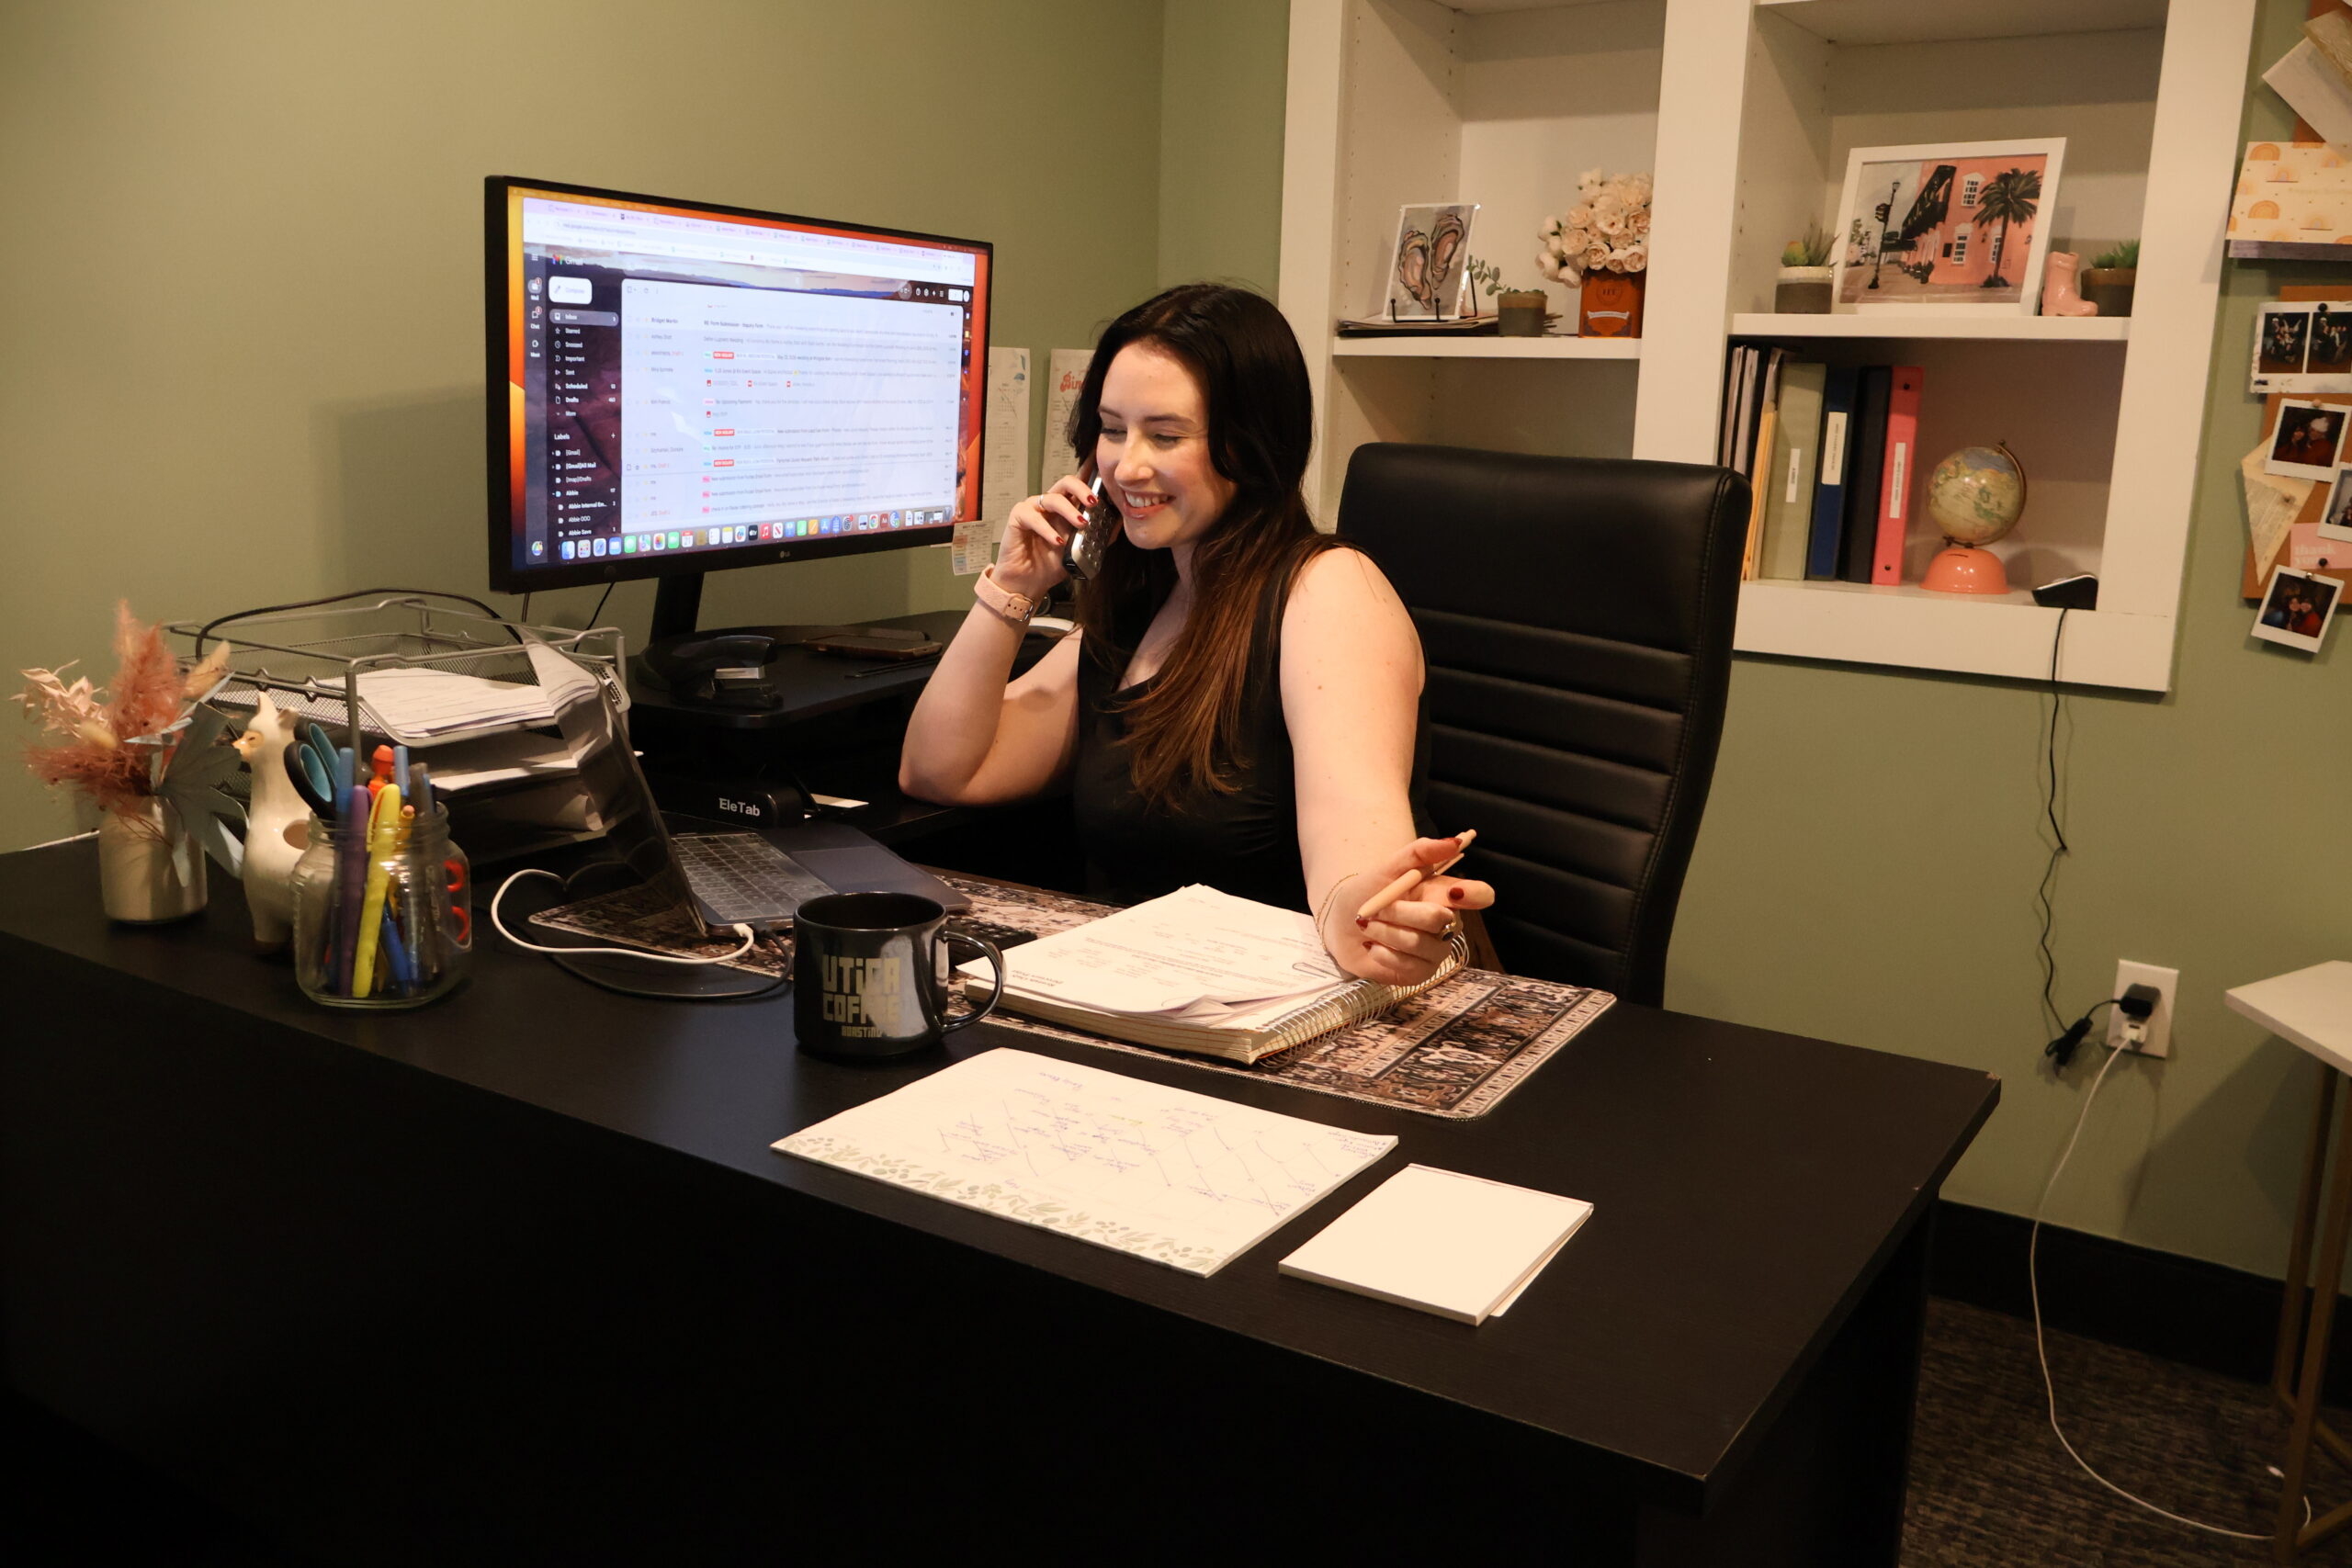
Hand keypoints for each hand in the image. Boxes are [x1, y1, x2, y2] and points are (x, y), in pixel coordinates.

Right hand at [994, 472, 1096, 600]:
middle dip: (1082, 488)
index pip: (1078, 487)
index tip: (1104, 474)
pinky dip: (1047, 529)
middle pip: (1066, 483)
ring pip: (1052, 498)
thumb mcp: (1081, 551)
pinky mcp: (1018, 517)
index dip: (1090, 475)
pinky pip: (1033, 517)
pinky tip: (1057, 541)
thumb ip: (1098, 536)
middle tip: (1093, 502)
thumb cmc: (1050, 565)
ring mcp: (1033, 509)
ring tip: (1081, 524)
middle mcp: (1050, 504)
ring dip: (1069, 510)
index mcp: (1066, 508)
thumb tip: (1119, 522)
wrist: (1029, 583)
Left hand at [1323, 836, 1493, 987]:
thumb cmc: (1368, 893)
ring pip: (1419, 942)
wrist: (1341, 922)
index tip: (1455, 892)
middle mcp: (1446, 923)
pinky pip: (1408, 965)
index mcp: (1444, 894)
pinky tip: (1374, 946)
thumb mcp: (1388, 866)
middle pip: (1438, 918)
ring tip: (1369, 925)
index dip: (1474, 893)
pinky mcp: (1420, 973)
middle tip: (1377, 908)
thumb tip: (1456, 841)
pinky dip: (1383, 953)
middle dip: (1400, 911)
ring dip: (1386, 931)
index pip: (1479, 894)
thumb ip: (1420, 852)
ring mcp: (1436, 950)